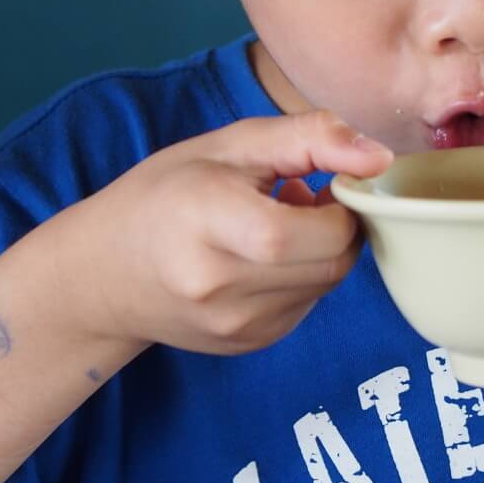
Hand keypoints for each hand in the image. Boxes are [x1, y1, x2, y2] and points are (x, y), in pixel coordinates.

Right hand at [61, 110, 393, 355]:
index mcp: (213, 222)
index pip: (322, 231)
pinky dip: (302, 277)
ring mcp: (236, 325)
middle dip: (337, 226)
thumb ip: (312, 138)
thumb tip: (381, 157)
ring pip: (327, 285)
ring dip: (321, 251)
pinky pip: (308, 305)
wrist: (102, 274)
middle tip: (303, 197)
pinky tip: (262, 258)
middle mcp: (222, 286)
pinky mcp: (249, 344)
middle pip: (334, 262)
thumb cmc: (165, 195)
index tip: (320, 180)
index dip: (342, 204)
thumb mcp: (230, 145)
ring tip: (274, 224)